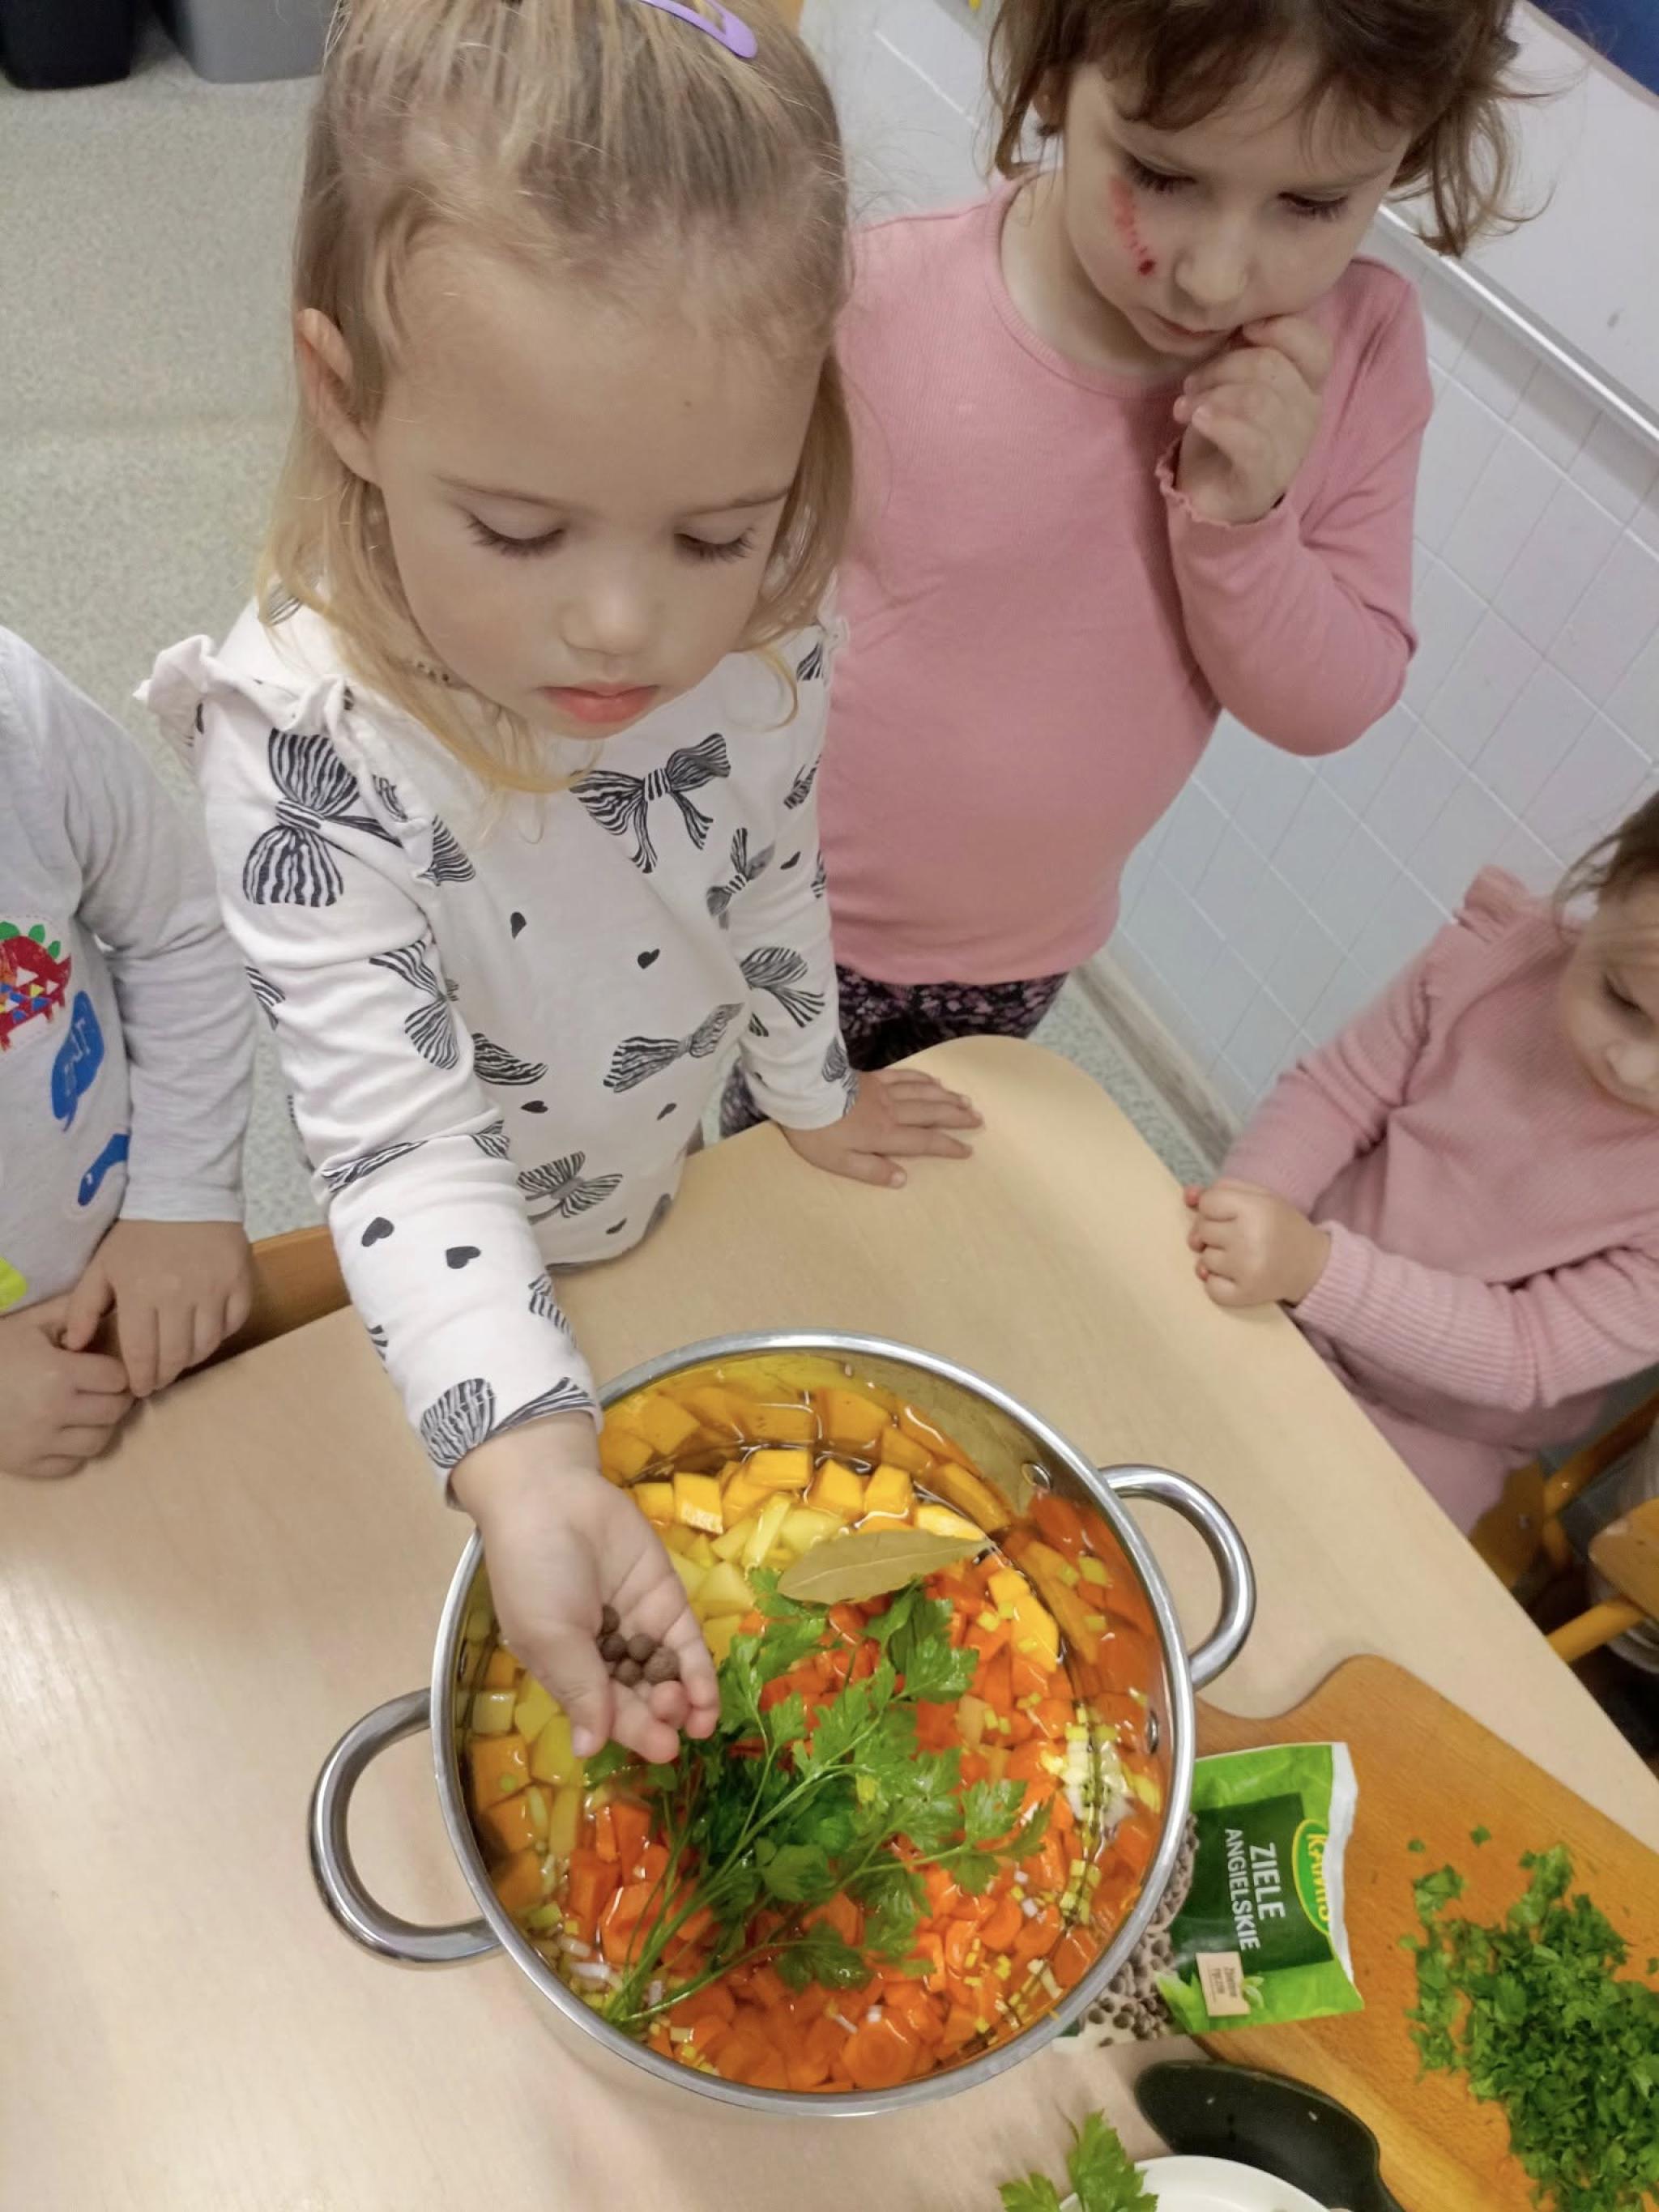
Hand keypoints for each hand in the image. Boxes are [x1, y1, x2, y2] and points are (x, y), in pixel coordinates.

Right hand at [0, 1295, 134, 1478]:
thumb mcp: (30, 1324)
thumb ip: (71, 1315)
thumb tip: (110, 1309)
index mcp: (59, 1373)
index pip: (118, 1378)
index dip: (116, 1371)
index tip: (105, 1369)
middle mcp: (54, 1412)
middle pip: (115, 1411)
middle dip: (114, 1398)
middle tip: (102, 1390)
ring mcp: (40, 1443)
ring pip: (98, 1442)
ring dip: (99, 1425)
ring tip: (85, 1411)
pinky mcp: (26, 1465)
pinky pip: (71, 1464)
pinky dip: (73, 1450)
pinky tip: (63, 1432)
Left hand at [63, 1219, 252, 1397]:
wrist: (184, 1191)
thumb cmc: (139, 1232)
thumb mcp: (102, 1266)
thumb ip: (83, 1308)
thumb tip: (75, 1347)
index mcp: (140, 1294)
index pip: (142, 1354)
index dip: (141, 1378)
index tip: (140, 1388)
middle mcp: (179, 1296)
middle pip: (175, 1356)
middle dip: (165, 1375)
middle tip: (159, 1379)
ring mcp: (214, 1290)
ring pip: (206, 1345)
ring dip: (191, 1358)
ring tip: (180, 1357)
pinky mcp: (240, 1282)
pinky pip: (233, 1324)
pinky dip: (220, 1334)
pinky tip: (206, 1331)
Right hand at [453, 1414, 719, 1764]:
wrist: (551, 1498)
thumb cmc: (535, 1571)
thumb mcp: (548, 1636)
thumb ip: (579, 1688)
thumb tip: (590, 1748)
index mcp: (567, 1669)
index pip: (605, 1712)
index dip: (633, 1732)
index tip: (662, 1750)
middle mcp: (604, 1654)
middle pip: (639, 1699)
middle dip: (658, 1717)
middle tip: (674, 1728)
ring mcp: (638, 1626)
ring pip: (666, 1676)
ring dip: (683, 1701)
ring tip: (696, 1716)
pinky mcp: (666, 1599)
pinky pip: (685, 1643)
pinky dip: (698, 1671)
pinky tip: (708, 1696)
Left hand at [781, 1067, 980, 1188]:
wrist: (800, 1091)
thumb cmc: (816, 1132)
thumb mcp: (839, 1162)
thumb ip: (872, 1171)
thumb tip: (903, 1179)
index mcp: (885, 1135)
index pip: (924, 1141)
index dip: (948, 1146)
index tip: (968, 1150)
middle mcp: (891, 1111)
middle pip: (931, 1113)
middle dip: (956, 1117)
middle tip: (979, 1119)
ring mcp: (883, 1091)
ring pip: (922, 1093)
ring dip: (946, 1097)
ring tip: (966, 1101)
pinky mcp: (872, 1077)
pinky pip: (904, 1076)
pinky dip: (922, 1079)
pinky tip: (934, 1080)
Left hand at [1173, 316, 1330, 524]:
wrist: (1210, 503)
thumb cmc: (1222, 435)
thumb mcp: (1233, 383)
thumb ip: (1245, 352)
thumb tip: (1239, 319)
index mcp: (1306, 387)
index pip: (1316, 346)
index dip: (1281, 328)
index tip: (1240, 330)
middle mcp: (1307, 415)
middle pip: (1271, 366)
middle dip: (1221, 366)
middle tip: (1191, 384)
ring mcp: (1291, 449)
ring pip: (1257, 399)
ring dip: (1211, 395)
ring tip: (1185, 408)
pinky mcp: (1266, 478)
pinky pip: (1251, 441)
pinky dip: (1219, 423)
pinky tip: (1196, 419)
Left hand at [1184, 1179, 1330, 1307]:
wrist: (1312, 1266)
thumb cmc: (1279, 1226)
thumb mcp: (1259, 1197)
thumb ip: (1222, 1189)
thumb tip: (1187, 1195)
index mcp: (1256, 1208)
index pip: (1207, 1203)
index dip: (1213, 1208)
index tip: (1229, 1215)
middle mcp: (1250, 1237)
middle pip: (1202, 1231)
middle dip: (1213, 1233)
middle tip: (1238, 1237)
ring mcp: (1247, 1268)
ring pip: (1204, 1260)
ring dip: (1216, 1259)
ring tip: (1241, 1257)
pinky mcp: (1246, 1294)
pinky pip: (1210, 1288)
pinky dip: (1218, 1284)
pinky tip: (1236, 1277)